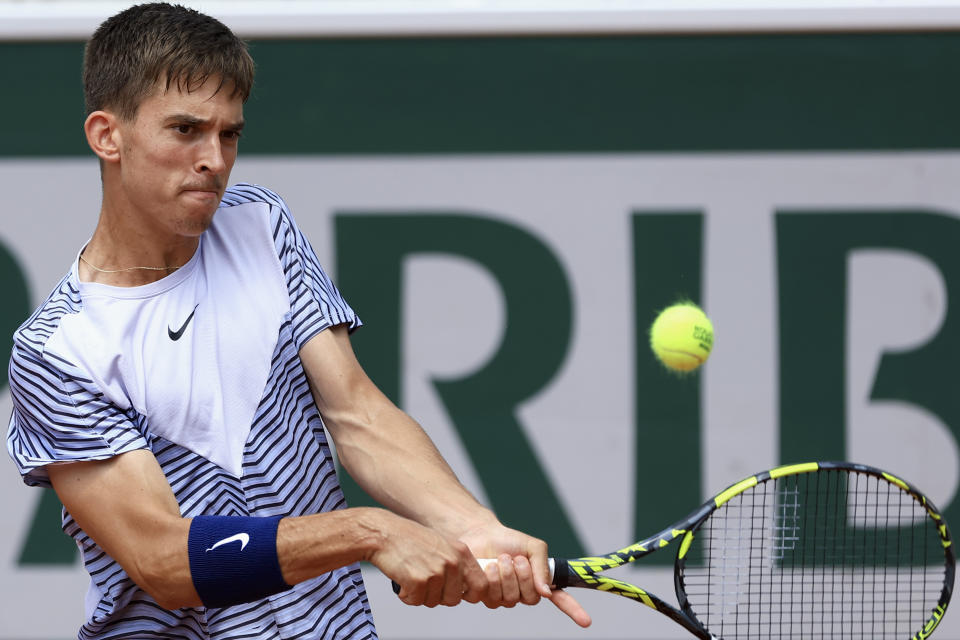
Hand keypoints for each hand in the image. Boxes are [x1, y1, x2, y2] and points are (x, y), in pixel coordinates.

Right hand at [369, 511, 486, 606]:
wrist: (384, 533)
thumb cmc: (410, 539)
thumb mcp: (442, 544)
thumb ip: (456, 563)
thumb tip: (465, 588)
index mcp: (461, 553)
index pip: (480, 586)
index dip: (469, 595)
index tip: (455, 593)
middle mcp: (452, 562)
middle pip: (453, 599)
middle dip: (438, 596)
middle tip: (424, 583)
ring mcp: (436, 572)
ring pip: (433, 602)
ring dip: (420, 595)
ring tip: (411, 575)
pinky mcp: (419, 581)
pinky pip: (416, 601)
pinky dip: (407, 596)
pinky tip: (402, 579)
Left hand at [459, 522, 591, 626]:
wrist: (482, 534)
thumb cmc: (509, 540)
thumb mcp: (533, 547)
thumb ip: (542, 566)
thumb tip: (546, 592)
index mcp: (539, 582)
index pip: (560, 600)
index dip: (574, 611)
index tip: (587, 621)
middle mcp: (523, 593)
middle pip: (531, 599)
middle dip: (524, 577)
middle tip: (516, 559)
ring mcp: (504, 597)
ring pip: (509, 599)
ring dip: (505, 575)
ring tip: (501, 559)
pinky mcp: (485, 596)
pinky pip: (491, 598)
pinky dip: (490, 578)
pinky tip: (488, 567)